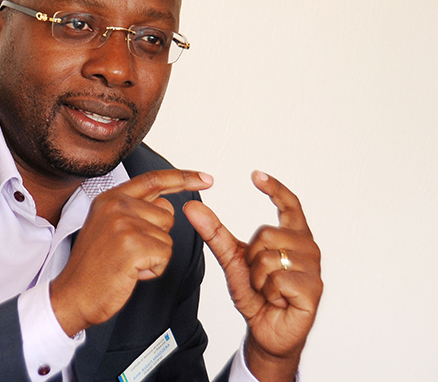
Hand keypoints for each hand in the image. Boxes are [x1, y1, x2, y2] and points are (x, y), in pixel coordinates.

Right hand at [49, 169, 212, 336]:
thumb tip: (165, 203)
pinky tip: (130, 272)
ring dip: (153, 256)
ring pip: (167, 238)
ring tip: (125, 262)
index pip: (153, 180)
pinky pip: (165, 256)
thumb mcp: (107, 226)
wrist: (73, 295)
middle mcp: (116, 206)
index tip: (205, 178)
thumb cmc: (92, 267)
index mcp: (109, 198)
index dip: (182, 178)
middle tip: (126, 252)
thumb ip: (135, 209)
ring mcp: (124, 224)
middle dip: (156, 237)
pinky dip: (152, 269)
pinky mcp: (133, 245)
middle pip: (167, 214)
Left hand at [184, 171, 321, 381]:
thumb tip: (192, 207)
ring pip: (270, 257)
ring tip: (268, 289)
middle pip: (266, 233)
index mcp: (293, 236)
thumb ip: (214, 233)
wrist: (266, 330)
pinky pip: (277, 279)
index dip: (275, 188)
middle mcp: (308, 247)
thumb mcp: (232, 260)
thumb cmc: (256, 294)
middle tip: (259, 276)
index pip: (290, 204)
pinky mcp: (313, 288)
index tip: (255, 175)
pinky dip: (267, 291)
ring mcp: (313, 268)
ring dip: (258, 277)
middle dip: (251, 257)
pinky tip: (277, 300)